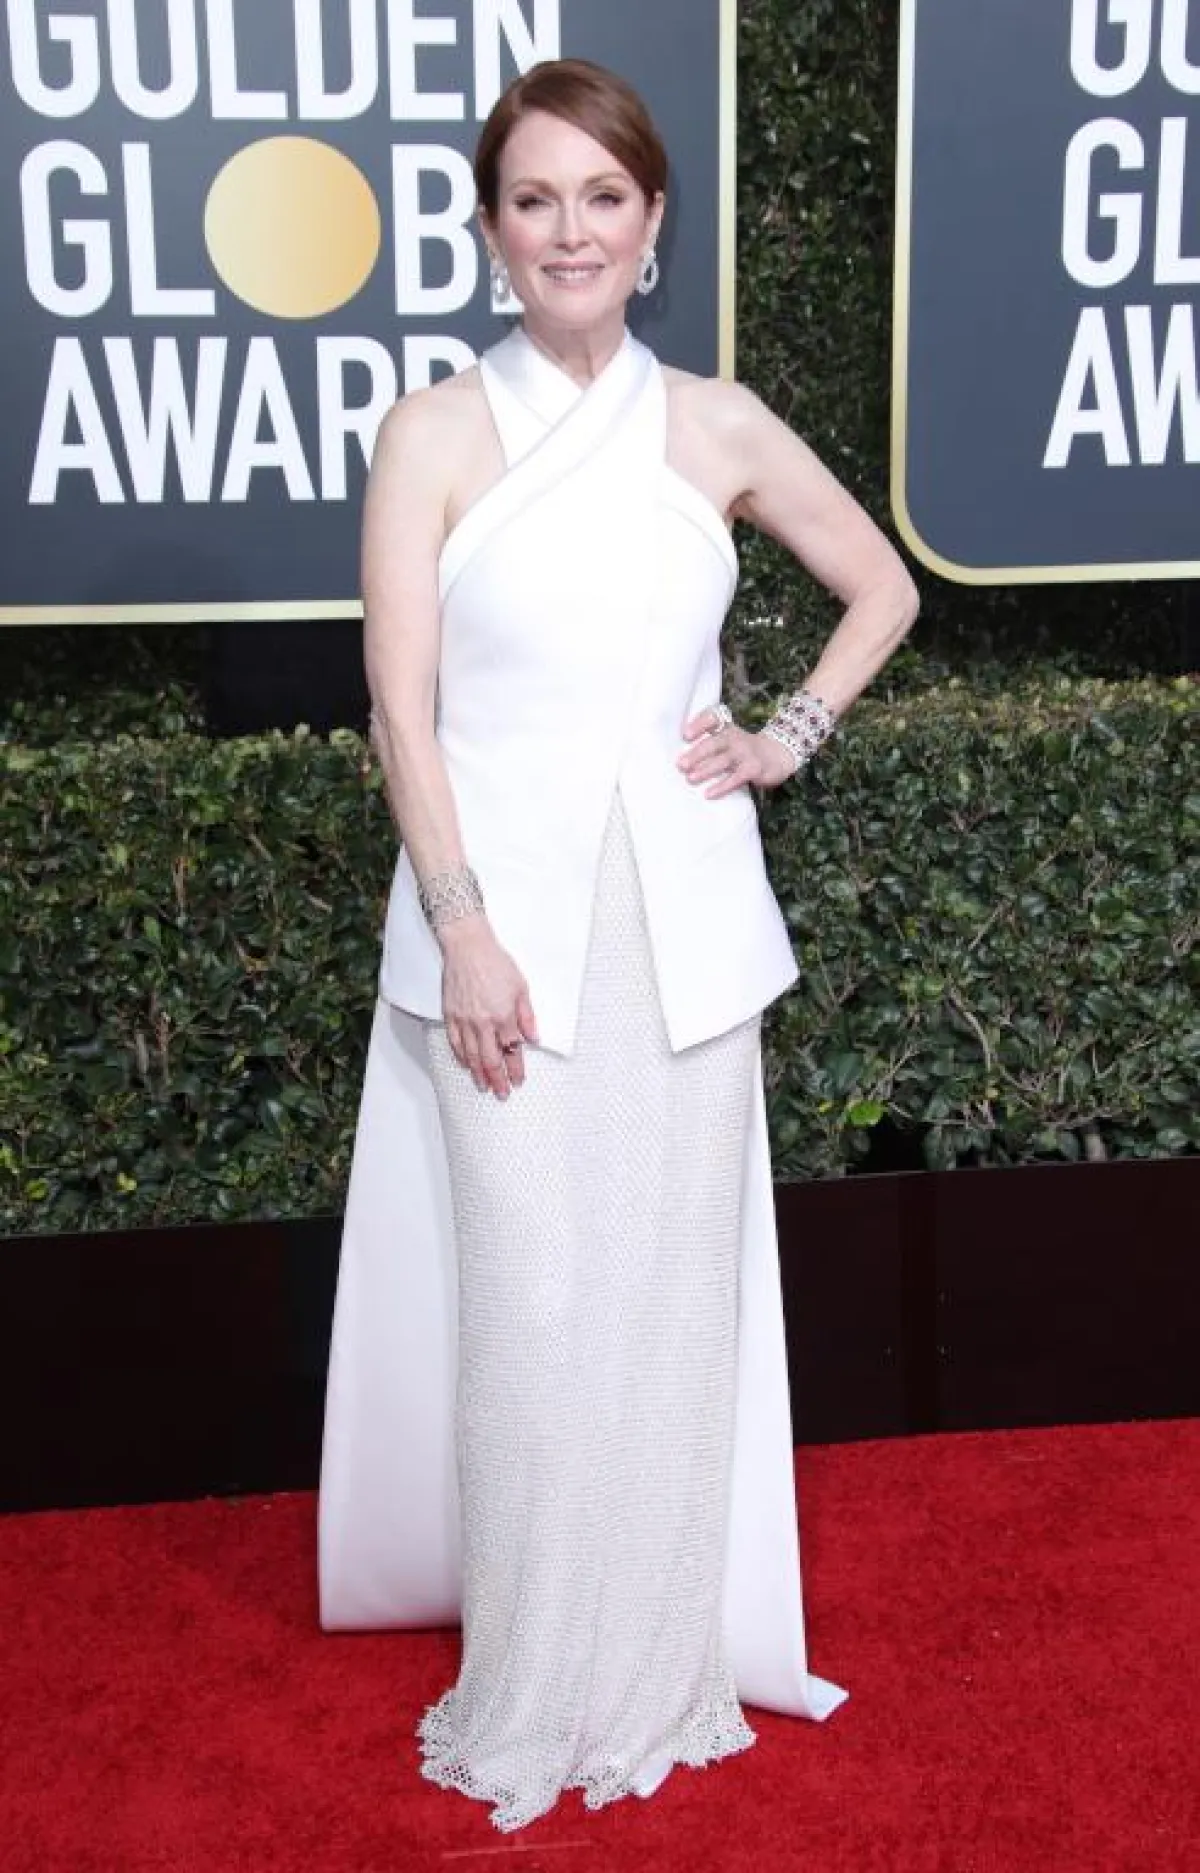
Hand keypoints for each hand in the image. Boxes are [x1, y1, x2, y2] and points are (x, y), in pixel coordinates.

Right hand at [438, 918, 538, 1097]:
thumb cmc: (494, 962)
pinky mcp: (451, 1015)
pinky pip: (455, 1042)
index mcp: (503, 1015)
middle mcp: (483, 1022)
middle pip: (491, 1059)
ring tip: (484, 1086)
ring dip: (479, 1073)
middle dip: (498, 1080)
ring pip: (472, 1055)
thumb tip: (533, 1038)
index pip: (512, 1051)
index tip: (518, 1080)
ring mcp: (465, 1020)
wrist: (467, 947)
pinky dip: (461, 1057)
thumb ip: (527, 1016)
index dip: (516, 1069)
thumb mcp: (521, 987)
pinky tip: (466, 1065)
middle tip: (501, 1093)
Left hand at [677, 706, 796, 796]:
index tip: (685, 735)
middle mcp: (735, 737)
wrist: (778, 755)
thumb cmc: (744, 749)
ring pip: (724, 760)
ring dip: (706, 769)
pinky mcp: (754, 768)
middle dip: (697, 753)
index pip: (713, 718)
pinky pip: (736, 778)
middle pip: (715, 742)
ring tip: (690, 778)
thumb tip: (679, 759)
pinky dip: (722, 786)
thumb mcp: (728, 739)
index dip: (699, 724)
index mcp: (726, 728)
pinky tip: (709, 793)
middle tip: (680, 765)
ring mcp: (746, 753)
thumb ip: (708, 744)